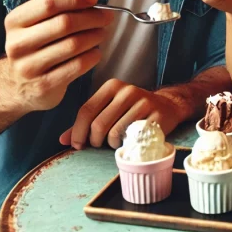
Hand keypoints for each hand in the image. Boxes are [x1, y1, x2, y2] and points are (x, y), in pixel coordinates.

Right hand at [4, 0, 111, 112]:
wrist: (16, 86)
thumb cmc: (34, 46)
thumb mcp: (37, 21)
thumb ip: (53, 0)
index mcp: (15, 22)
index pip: (48, 3)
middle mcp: (17, 44)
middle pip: (64, 23)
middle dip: (91, 17)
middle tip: (106, 17)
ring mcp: (29, 67)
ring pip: (73, 45)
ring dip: (94, 36)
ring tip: (102, 33)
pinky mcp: (44, 86)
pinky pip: (76, 67)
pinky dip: (91, 56)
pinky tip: (96, 52)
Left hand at [59, 78, 186, 149]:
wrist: (168, 106)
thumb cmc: (131, 111)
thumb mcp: (108, 110)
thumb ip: (85, 123)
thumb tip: (63, 140)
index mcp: (112, 86)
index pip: (86, 110)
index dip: (78, 131)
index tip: (77, 145)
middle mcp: (127, 90)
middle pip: (98, 124)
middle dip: (93, 141)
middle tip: (98, 146)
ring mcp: (144, 102)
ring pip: (114, 132)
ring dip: (110, 144)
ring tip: (115, 143)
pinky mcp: (157, 116)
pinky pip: (133, 137)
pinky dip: (126, 145)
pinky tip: (128, 142)